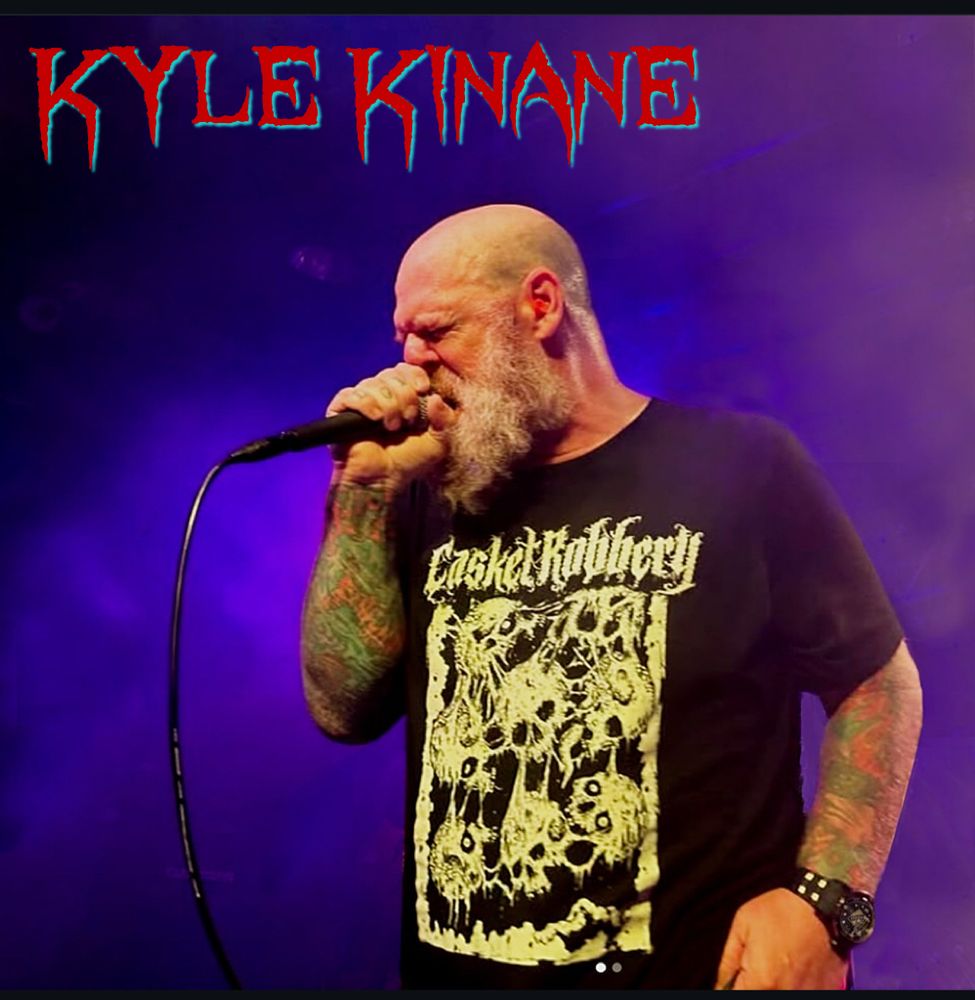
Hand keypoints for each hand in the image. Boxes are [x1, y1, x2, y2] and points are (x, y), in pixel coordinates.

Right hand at [326, 362, 455, 491]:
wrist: (383, 479)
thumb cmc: (407, 462)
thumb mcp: (437, 441)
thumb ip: (444, 419)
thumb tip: (436, 398)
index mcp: (402, 396)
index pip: (405, 369)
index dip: (414, 375)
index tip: (422, 389)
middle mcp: (381, 395)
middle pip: (391, 374)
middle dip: (404, 396)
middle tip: (407, 420)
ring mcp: (361, 401)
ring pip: (373, 383)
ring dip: (387, 405)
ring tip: (391, 427)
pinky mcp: (341, 410)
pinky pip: (351, 394)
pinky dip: (366, 404)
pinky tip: (375, 419)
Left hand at [714, 888, 848, 989]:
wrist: (823, 906)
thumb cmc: (784, 912)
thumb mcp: (742, 925)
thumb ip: (728, 960)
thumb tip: (721, 982)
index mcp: (761, 980)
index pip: (737, 997)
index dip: (731, 987)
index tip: (734, 979)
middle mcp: (785, 992)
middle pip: (759, 996)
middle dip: (753, 984)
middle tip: (756, 967)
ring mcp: (807, 994)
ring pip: (781, 993)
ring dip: (775, 984)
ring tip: (777, 963)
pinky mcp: (824, 990)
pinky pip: (802, 992)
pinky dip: (795, 984)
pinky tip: (794, 967)